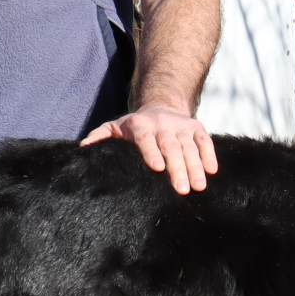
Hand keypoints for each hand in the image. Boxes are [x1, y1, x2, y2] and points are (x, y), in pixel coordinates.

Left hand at [82, 105, 219, 194]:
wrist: (160, 106)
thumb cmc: (132, 127)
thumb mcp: (113, 128)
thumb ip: (99, 138)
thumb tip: (82, 149)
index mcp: (139, 126)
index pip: (145, 139)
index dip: (151, 152)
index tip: (157, 168)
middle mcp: (162, 124)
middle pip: (170, 146)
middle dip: (177, 167)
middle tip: (182, 189)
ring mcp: (180, 126)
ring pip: (189, 146)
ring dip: (195, 166)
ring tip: (198, 187)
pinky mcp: (196, 127)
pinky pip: (205, 141)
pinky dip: (210, 154)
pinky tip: (212, 171)